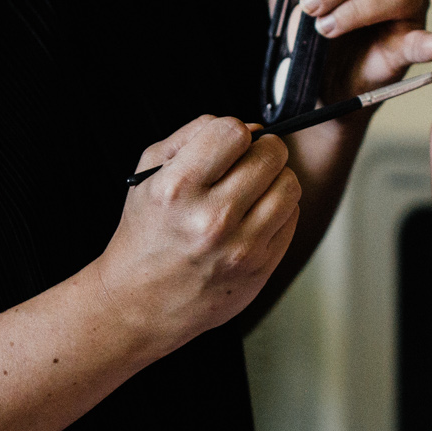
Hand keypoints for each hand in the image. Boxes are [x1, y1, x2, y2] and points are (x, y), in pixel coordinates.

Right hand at [96, 114, 301, 354]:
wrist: (140, 303)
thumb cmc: (146, 234)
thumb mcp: (149, 175)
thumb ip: (194, 135)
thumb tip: (250, 127)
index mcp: (178, 189)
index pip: (234, 132)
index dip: (234, 133)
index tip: (227, 146)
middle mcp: (212, 218)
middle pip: (271, 154)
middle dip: (261, 152)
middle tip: (245, 165)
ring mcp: (240, 247)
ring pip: (290, 185)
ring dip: (275, 180)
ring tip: (252, 191)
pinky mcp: (261, 268)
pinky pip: (291, 218)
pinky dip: (278, 211)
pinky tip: (252, 219)